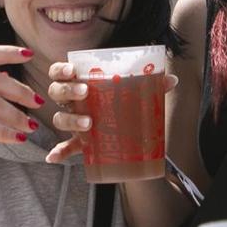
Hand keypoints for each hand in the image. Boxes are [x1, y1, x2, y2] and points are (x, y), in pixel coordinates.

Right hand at [42, 60, 176, 170]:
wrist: (127, 130)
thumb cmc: (125, 103)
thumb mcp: (136, 93)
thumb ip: (151, 85)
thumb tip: (172, 79)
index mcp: (81, 83)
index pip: (60, 72)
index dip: (61, 69)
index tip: (72, 70)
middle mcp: (72, 101)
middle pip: (57, 92)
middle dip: (68, 90)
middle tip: (86, 92)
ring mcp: (74, 122)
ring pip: (60, 118)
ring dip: (70, 119)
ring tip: (89, 123)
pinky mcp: (79, 142)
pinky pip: (65, 147)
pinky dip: (59, 152)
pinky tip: (54, 157)